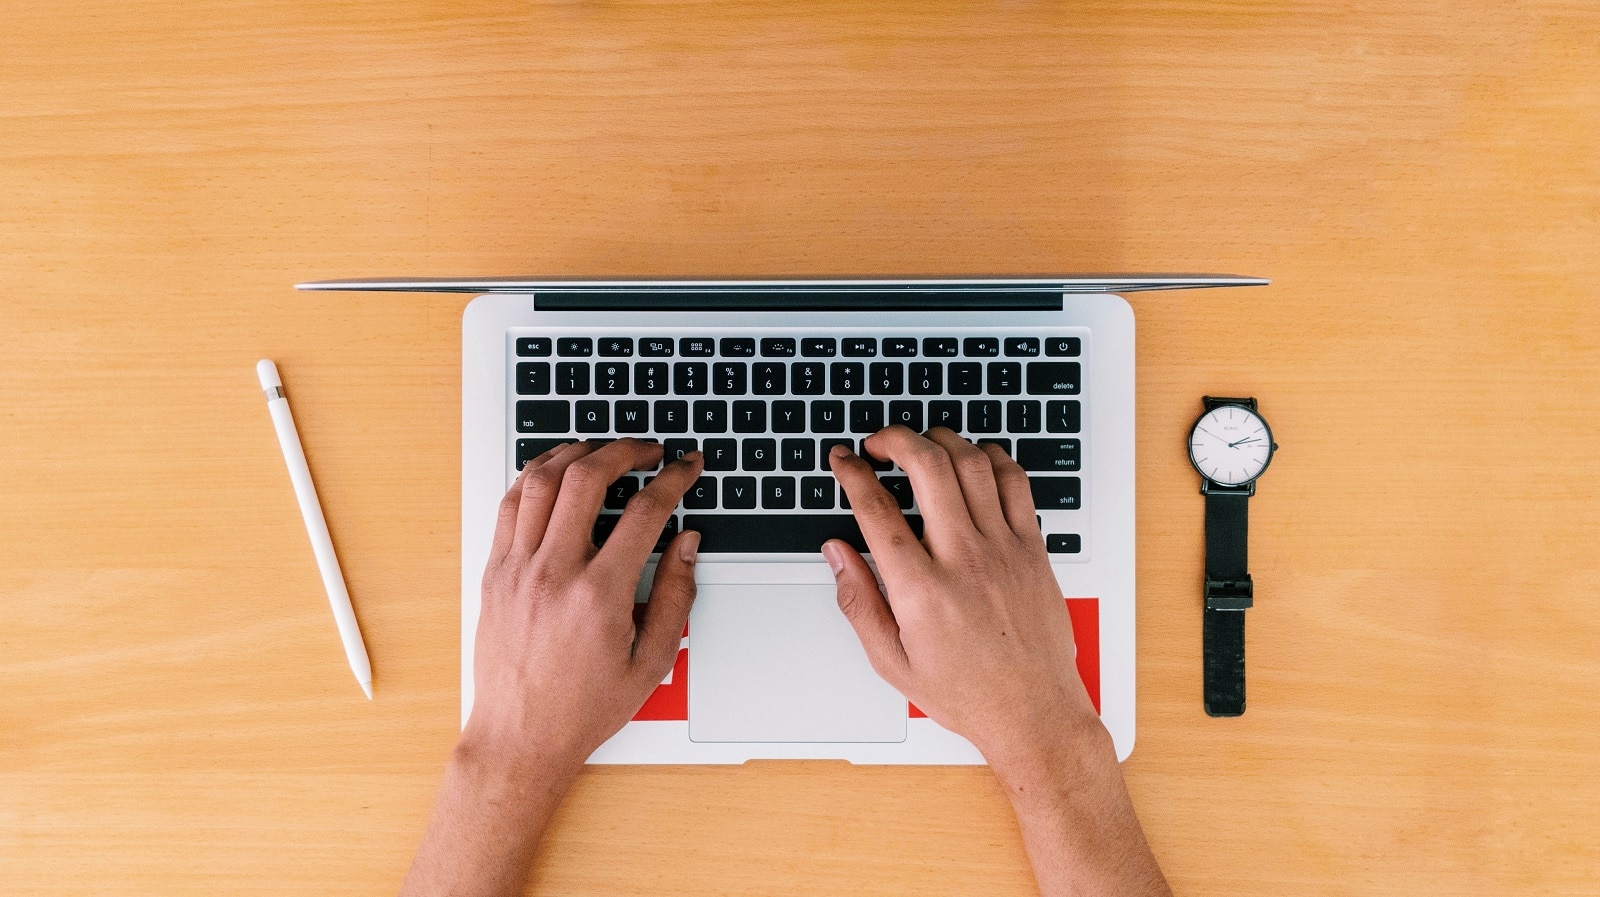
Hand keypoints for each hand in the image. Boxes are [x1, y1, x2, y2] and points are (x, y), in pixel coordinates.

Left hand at [466, 439, 703, 770]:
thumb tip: (687, 544)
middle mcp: (553, 574)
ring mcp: (517, 569)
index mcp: (599, 596)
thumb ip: (675, 595)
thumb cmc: (582, 708)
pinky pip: (510, 505)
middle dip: (625, 450)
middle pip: (587, 478)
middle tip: (648, 450)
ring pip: (541, 480)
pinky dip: (533, 477)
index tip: (685, 467)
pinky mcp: (494, 572)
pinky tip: (554, 473)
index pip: (644, 512)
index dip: (673, 480)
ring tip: (601, 450)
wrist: (520, 737)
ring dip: (576, 453)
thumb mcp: (651, 661)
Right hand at [822, 426, 1102, 769]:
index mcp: (921, 591)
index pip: (877, 510)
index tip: (843, 460)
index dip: (853, 474)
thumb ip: (858, 600)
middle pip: (928, 467)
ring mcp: (1004, 551)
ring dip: (941, 440)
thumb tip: (836, 553)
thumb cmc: (967, 693)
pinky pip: (1015, 483)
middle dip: (895, 439)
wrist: (1033, 713)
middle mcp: (964, 561)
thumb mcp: (891, 660)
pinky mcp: (1034, 550)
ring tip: (921, 444)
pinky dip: (991, 458)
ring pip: (972, 464)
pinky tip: (973, 460)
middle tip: (878, 443)